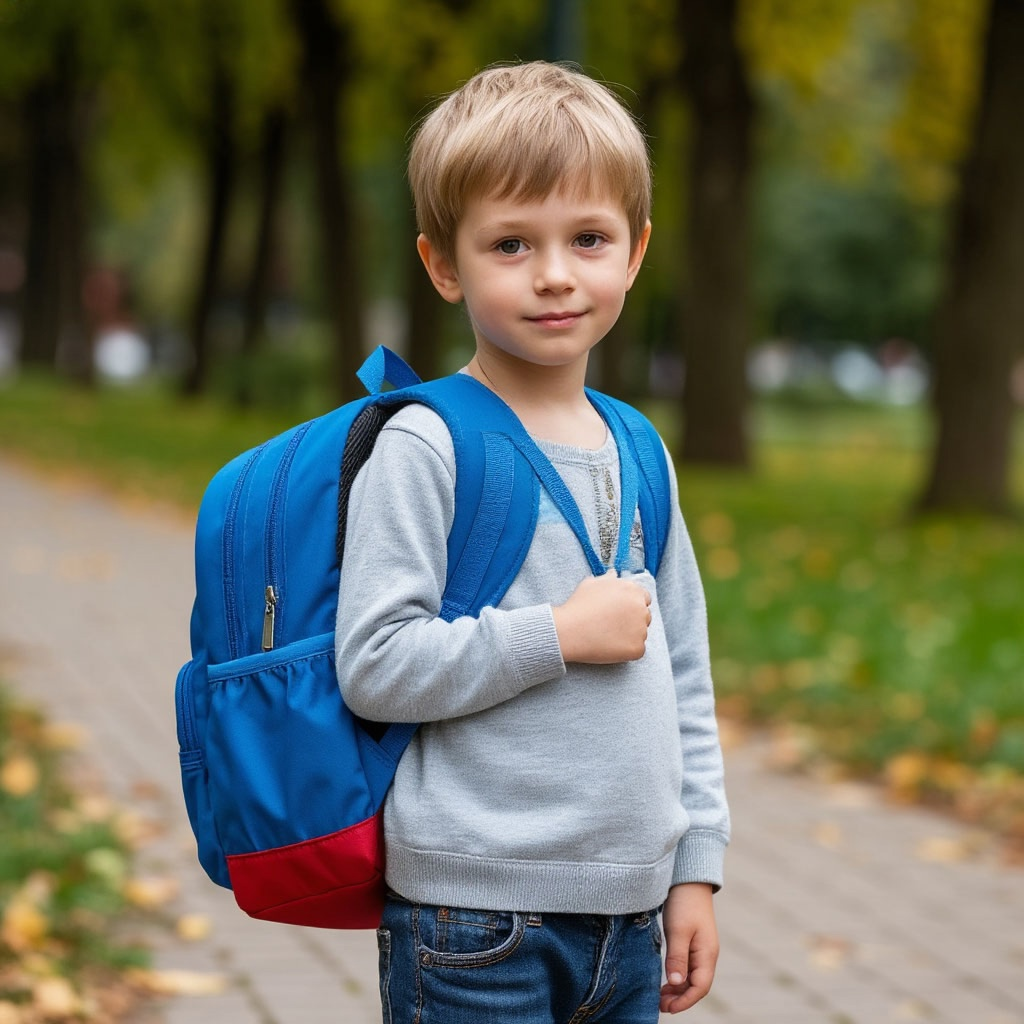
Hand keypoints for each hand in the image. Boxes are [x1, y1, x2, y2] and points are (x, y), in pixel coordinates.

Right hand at [551, 571, 651, 663]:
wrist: (569, 630)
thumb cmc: (579, 605)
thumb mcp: (592, 584)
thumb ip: (608, 578)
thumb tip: (614, 573)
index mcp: (633, 591)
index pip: (644, 598)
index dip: (630, 605)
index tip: (619, 612)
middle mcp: (641, 608)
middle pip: (644, 616)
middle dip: (632, 620)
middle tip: (611, 625)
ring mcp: (641, 629)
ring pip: (640, 634)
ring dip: (629, 635)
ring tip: (607, 635)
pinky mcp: (637, 648)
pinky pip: (637, 650)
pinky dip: (626, 650)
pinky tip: (609, 646)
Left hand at [660, 883, 718, 1013]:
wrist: (688, 879)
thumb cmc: (684, 903)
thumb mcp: (678, 930)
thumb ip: (677, 957)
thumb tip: (676, 983)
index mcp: (707, 954)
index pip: (700, 987)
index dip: (685, 1001)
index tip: (667, 1008)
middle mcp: (707, 954)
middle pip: (696, 985)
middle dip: (680, 998)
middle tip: (660, 1005)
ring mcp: (700, 948)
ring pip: (691, 977)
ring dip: (678, 989)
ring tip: (660, 996)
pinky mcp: (692, 942)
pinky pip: (687, 966)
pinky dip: (677, 976)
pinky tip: (666, 979)